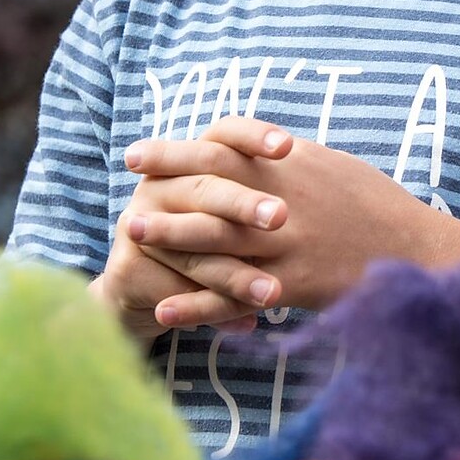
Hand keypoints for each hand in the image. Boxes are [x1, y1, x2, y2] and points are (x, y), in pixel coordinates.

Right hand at [101, 121, 295, 335]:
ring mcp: (138, 226)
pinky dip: (210, 311)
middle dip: (244, 203)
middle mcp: (161, 186)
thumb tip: (333, 171)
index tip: (289, 147)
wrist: (149, 285)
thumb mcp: (241, 206)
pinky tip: (246, 325)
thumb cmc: (216, 237)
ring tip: (273, 294)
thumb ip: (273, 187)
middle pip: (207, 187)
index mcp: (191, 161)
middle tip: (280, 217)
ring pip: (192, 248)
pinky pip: (173, 290)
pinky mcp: (126, 270)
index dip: (254, 137)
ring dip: (235, 274)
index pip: (224, 134)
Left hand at [123, 118, 443, 321]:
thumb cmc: (375, 204)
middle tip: (124, 190)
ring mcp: (285, 245)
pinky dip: (196, 304)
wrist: (414, 248)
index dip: (175, 151)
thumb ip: (285, 161)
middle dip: (163, 189)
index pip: (221, 148)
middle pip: (210, 190)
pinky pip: (234, 296)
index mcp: (290, 167)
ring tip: (131, 237)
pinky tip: (164, 309)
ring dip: (170, 239)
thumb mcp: (332, 166)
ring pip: (216, 240)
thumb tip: (248, 148)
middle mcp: (282, 201)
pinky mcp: (291, 285)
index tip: (139, 155)